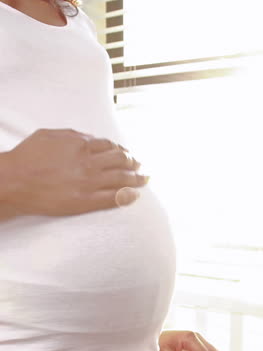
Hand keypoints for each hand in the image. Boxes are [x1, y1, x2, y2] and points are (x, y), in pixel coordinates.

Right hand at [4, 128, 147, 216]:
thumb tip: (90, 138)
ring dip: (137, 179)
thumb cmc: (28, 157)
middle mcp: (90, 162)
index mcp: (82, 145)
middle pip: (121, 161)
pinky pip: (113, 198)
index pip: (110, 146)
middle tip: (141, 166)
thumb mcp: (50, 135)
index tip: (126, 154)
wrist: (16, 181)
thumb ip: (74, 135)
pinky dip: (127, 196)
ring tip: (145, 180)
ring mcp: (89, 182)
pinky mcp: (85, 201)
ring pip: (121, 179)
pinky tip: (135, 196)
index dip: (122, 150)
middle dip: (134, 163)